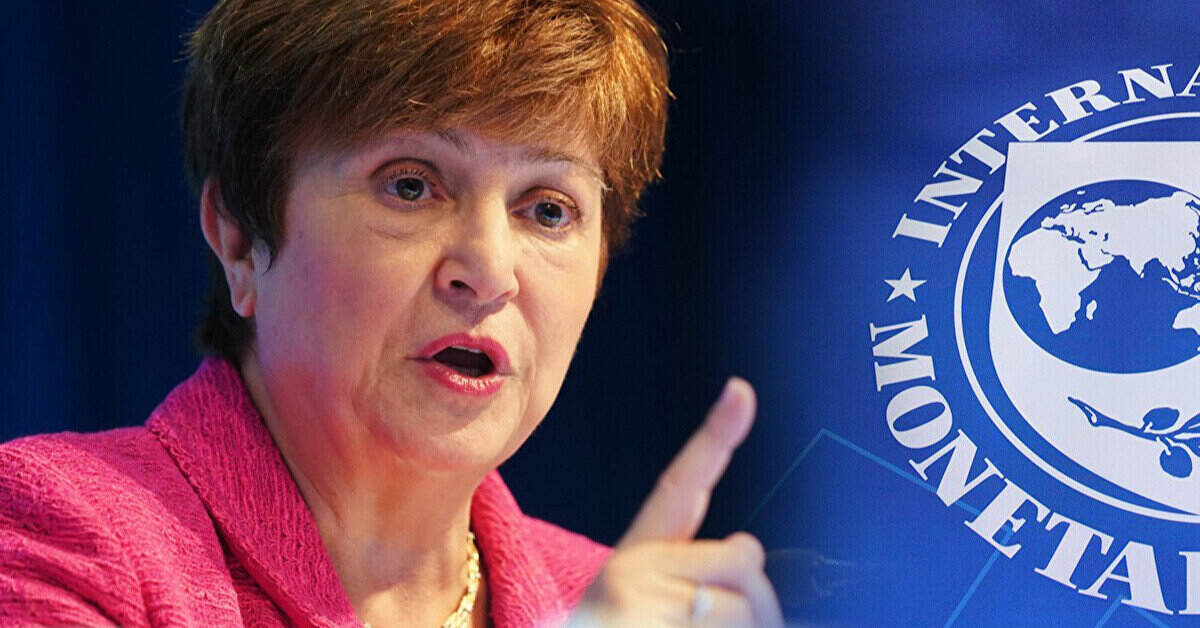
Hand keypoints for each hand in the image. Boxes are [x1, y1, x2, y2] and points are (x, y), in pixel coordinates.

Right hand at [567, 378, 783, 626]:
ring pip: (750, 604)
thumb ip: (697, 576)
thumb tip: (749, 551)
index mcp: (634, 562)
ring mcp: (637, 603)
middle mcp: (629, 572)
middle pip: (745, 559)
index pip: (678, 488)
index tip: (742, 389)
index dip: (713, 436)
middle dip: (757, 602)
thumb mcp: (650, 611)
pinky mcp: (643, 621)